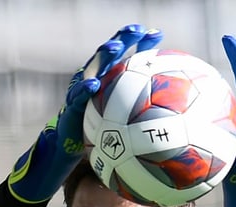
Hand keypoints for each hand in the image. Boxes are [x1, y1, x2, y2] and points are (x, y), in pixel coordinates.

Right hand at [7, 24, 162, 203]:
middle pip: (108, 54)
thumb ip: (136, 114)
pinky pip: (78, 96)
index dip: (138, 43)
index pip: (124, 56)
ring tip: (116, 47)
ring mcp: (80, 90)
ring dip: (104, 56)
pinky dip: (85, 88)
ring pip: (92, 67)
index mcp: (106, 79)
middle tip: (136, 30)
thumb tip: (165, 120)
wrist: (70, 147)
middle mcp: (92, 79)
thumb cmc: (97, 132)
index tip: (156, 34)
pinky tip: (95, 84)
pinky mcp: (71, 106)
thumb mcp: (119, 121)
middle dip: (122, 39)